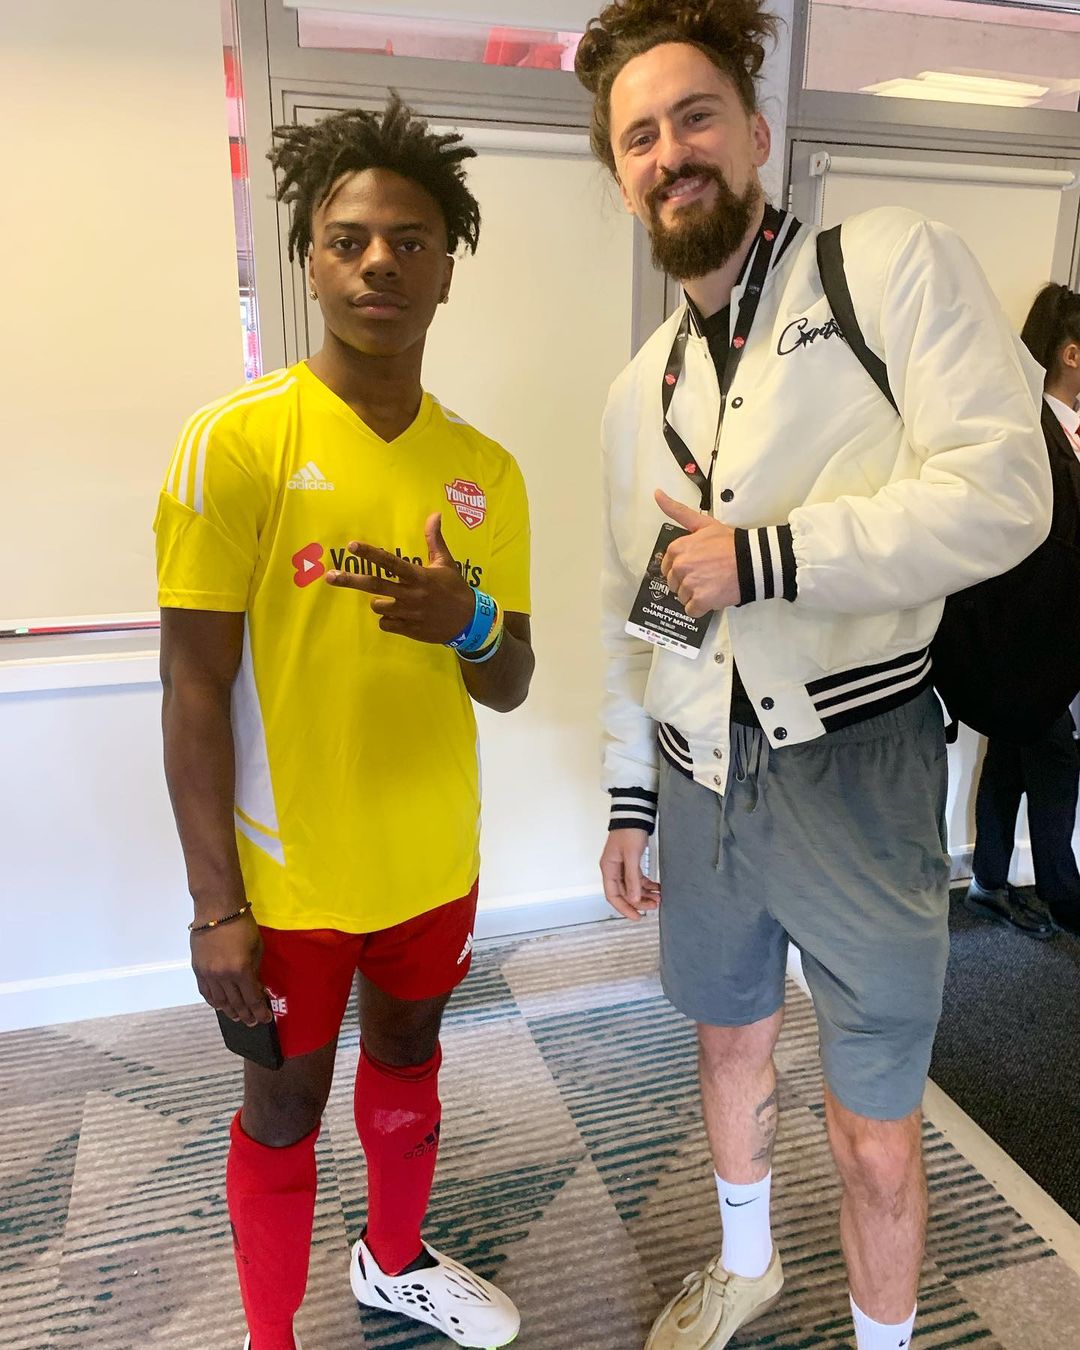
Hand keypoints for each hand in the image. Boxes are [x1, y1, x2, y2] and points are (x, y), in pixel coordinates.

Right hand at [190, 910, 271, 1026]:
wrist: (217, 910)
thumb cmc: (243, 926)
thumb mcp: (257, 948)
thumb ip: (255, 970)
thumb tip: (256, 988)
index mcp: (241, 970)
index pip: (252, 999)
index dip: (259, 1011)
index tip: (265, 1019)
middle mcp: (223, 976)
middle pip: (236, 1003)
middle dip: (246, 1015)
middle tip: (252, 1022)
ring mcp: (208, 974)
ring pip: (219, 1001)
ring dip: (230, 1011)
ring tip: (238, 1017)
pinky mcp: (198, 970)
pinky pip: (205, 992)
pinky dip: (214, 1002)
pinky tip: (220, 1006)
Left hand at [325, 512, 475, 642]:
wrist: (469, 622)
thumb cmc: (455, 589)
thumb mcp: (446, 563)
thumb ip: (434, 540)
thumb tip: (434, 514)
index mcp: (419, 576)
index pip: (390, 562)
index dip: (370, 554)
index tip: (352, 546)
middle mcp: (411, 594)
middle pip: (375, 586)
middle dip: (350, 580)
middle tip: (330, 576)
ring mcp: (409, 613)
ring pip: (378, 606)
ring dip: (380, 602)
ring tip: (393, 600)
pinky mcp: (409, 629)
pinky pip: (386, 623)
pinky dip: (388, 619)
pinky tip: (400, 616)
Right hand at [600, 829, 660, 921]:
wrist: (635, 814)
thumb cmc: (629, 831)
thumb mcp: (631, 855)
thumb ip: (632, 878)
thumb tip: (634, 899)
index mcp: (608, 868)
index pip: (613, 895)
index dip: (624, 908)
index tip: (637, 917)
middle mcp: (613, 869)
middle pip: (624, 893)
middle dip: (639, 901)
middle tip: (654, 905)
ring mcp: (622, 866)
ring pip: (633, 887)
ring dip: (645, 894)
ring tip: (659, 897)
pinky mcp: (631, 862)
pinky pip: (638, 879)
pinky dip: (648, 885)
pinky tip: (658, 888)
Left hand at [655, 489, 739, 616]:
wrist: (752, 560)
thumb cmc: (729, 542)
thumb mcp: (703, 524)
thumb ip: (677, 511)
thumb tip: (656, 493)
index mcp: (677, 549)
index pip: (668, 568)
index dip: (682, 568)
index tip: (698, 565)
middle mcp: (680, 566)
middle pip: (674, 584)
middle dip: (688, 582)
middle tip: (708, 574)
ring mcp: (690, 584)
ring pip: (683, 597)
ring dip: (696, 595)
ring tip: (713, 584)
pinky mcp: (701, 600)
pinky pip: (692, 611)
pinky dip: (702, 607)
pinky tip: (714, 596)